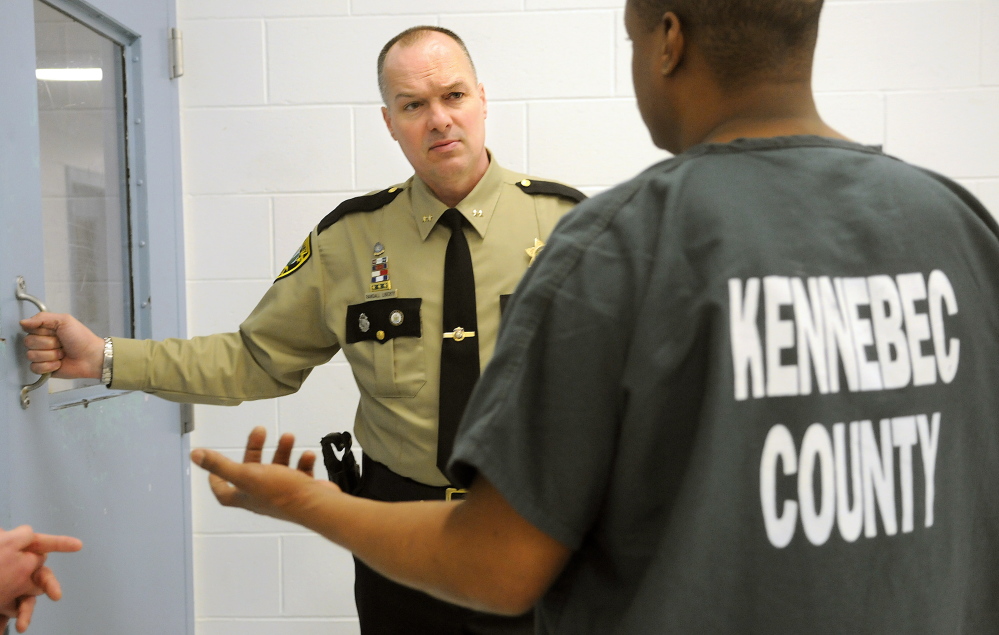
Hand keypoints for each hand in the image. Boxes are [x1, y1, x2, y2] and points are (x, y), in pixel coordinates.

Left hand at [0, 526, 81, 632]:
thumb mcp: (2, 546)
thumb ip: (18, 538)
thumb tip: (29, 533)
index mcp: (10, 550)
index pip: (37, 542)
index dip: (58, 543)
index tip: (78, 546)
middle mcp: (10, 568)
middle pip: (37, 572)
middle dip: (48, 584)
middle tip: (55, 595)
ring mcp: (5, 588)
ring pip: (26, 597)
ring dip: (26, 610)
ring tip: (22, 625)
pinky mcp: (2, 604)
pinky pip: (12, 610)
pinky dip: (14, 617)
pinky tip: (2, 627)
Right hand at [20, 312, 104, 379]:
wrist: (92, 357)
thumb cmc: (81, 338)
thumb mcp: (64, 321)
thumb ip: (42, 318)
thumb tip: (22, 322)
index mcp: (44, 329)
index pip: (28, 328)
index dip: (41, 331)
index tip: (54, 331)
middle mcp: (40, 342)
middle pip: (28, 342)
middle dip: (48, 343)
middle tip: (62, 344)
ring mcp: (41, 356)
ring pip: (31, 355)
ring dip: (50, 355)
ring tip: (62, 354)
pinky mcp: (43, 369)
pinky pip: (35, 368)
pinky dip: (49, 366)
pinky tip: (59, 364)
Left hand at [191, 427, 340, 523]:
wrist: (317, 505)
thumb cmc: (280, 491)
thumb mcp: (246, 474)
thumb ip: (220, 464)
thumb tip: (194, 454)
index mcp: (246, 496)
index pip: (224, 492)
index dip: (215, 481)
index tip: (214, 469)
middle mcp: (262, 497)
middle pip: (252, 472)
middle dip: (255, 449)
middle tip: (260, 430)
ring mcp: (283, 496)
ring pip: (278, 469)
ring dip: (282, 451)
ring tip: (288, 437)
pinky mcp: (303, 492)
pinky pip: (300, 474)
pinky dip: (302, 462)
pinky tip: (307, 454)